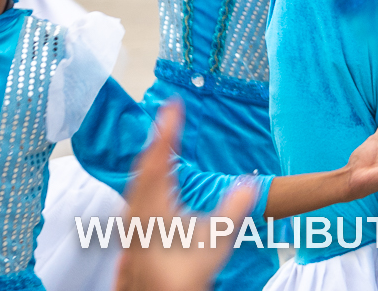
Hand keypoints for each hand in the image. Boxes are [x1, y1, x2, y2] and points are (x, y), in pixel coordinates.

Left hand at [112, 101, 257, 290]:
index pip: (161, 156)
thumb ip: (232, 211)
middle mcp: (136, 206)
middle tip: (170, 112)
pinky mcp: (130, 228)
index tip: (174, 104)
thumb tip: (248, 184)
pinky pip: (135, 190)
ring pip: (137, 176)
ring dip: (150, 154)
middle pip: (145, 161)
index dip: (169, 127)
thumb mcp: (214, 242)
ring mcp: (129, 217)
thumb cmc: (184, 273)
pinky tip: (151, 176)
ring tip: (162, 135)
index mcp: (154, 203)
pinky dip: (145, 173)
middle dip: (159, 136)